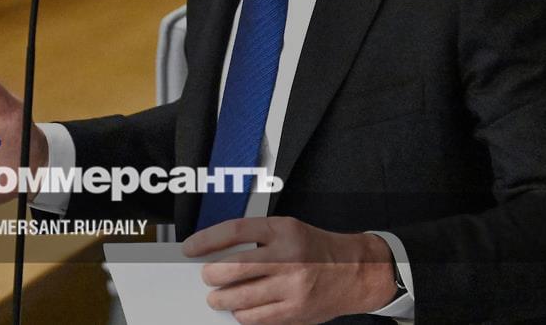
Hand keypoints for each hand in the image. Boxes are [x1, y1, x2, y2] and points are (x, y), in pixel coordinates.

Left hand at [183, 216, 398, 324]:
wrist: (354, 272)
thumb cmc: (316, 249)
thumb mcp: (289, 229)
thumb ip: (257, 238)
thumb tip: (216, 253)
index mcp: (283, 229)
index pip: (234, 231)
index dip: (206, 240)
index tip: (191, 248)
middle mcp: (288, 256)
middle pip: (234, 267)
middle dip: (211, 275)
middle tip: (207, 276)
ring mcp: (292, 285)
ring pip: (241, 296)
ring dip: (221, 299)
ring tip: (217, 297)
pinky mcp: (295, 310)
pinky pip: (256, 316)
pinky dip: (242, 314)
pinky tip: (240, 309)